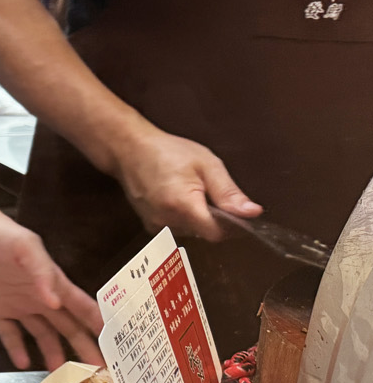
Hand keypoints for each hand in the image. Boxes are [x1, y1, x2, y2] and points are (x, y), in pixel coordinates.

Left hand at [0, 207, 104, 369]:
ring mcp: (18, 304)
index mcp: (52, 281)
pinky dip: (17, 349)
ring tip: (63, 373)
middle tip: (98, 368)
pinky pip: (9, 334)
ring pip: (42, 334)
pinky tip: (24, 364)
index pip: (81, 306)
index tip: (115, 342)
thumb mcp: (24, 246)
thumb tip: (55, 302)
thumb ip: (41, 272)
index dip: (98, 323)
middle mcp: (39, 296)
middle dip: (83, 346)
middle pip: (67, 326)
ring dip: (53, 353)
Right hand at [112, 122, 261, 240]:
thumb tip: (252, 212)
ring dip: (197, 218)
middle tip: (207, 191)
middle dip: (213, 217)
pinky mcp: (150, 225)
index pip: (216, 233)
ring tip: (189, 191)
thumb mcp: (207, 165)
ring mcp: (156, 225)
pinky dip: (183, 218)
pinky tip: (177, 198)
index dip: (230, 224)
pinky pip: (177, 228)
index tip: (232, 209)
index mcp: (183, 205)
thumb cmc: (167, 151)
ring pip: (191, 232)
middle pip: (204, 233)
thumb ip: (229, 192)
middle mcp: (167, 220)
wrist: (130, 150)